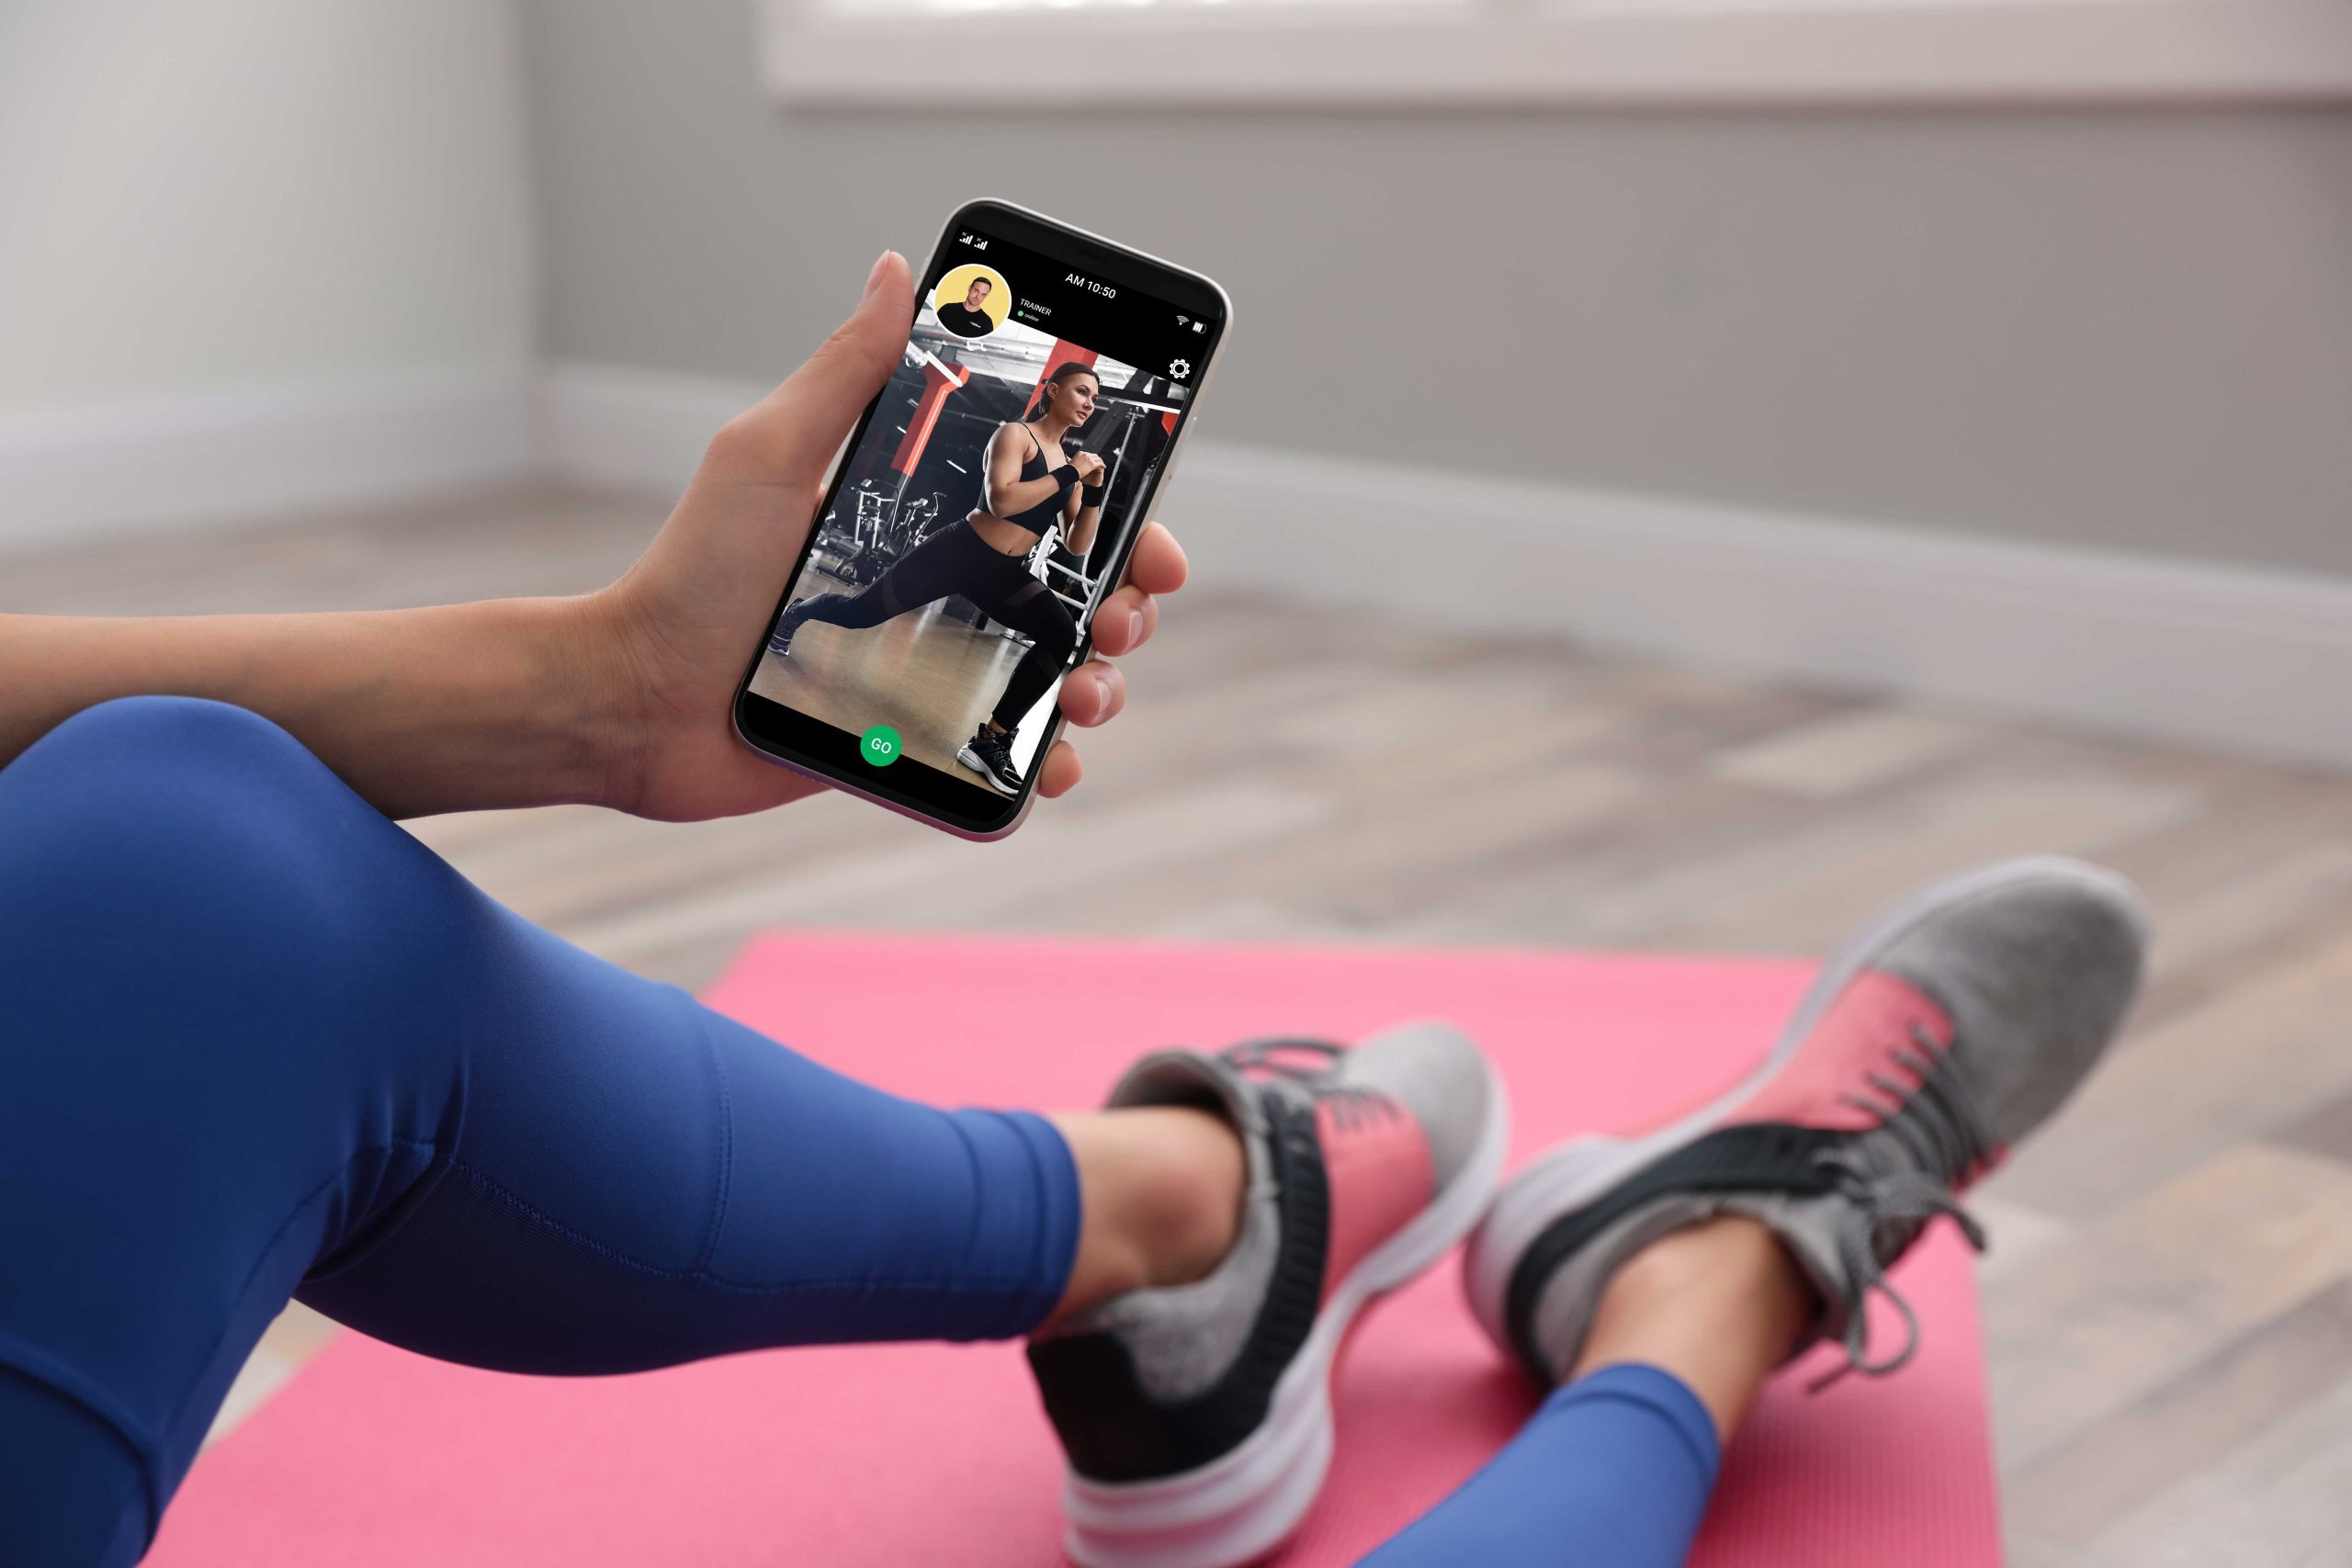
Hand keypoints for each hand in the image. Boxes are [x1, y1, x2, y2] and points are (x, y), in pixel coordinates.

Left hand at [583, 252, 1187, 822]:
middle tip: (1118, 617)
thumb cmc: (691, 573)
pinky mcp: (915, 746)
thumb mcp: (769, 456)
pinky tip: (1052, 766)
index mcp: (922, 521)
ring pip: (1058, 678)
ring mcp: (933, 670)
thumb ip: (844, 372)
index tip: (1147, 529)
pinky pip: (1003, 762)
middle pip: (1074, 594)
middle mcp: (940, 594)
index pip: (1047, 507)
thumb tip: (898, 270)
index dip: (1115, 514)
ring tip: (1084, 694)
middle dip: (1123, 605)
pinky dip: (1045, 769)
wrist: (637, 697)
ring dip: (1101, 686)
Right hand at [1072, 451, 1106, 485]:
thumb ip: (1073, 460)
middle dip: (1097, 459)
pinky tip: (1104, 467)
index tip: (1093, 460)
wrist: (1070, 472)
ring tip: (1102, 465)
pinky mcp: (1092, 464)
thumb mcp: (1071, 462)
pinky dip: (1102, 465)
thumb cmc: (1070, 469)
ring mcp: (1089, 459)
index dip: (1092, 457)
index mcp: (1080, 453)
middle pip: (1094, 455)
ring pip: (1098, 459)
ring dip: (1101, 461)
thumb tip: (1070, 461)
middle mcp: (1085, 454)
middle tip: (1099, 462)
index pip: (1088, 454)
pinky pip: (1100, 463)